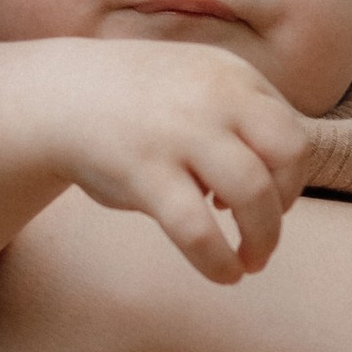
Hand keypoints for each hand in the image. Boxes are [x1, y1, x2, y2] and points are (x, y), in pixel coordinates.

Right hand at [30, 39, 309, 286]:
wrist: (59, 97)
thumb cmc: (138, 104)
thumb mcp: (198, 86)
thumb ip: (241, 120)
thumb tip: (279, 186)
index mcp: (233, 76)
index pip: (292, 133)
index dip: (290, 178)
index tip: (268, 200)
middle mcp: (214, 98)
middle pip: (288, 156)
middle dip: (286, 206)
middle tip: (266, 236)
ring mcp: (179, 133)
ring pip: (252, 193)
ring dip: (263, 238)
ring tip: (251, 263)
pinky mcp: (144, 172)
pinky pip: (197, 229)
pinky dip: (219, 260)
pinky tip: (224, 274)